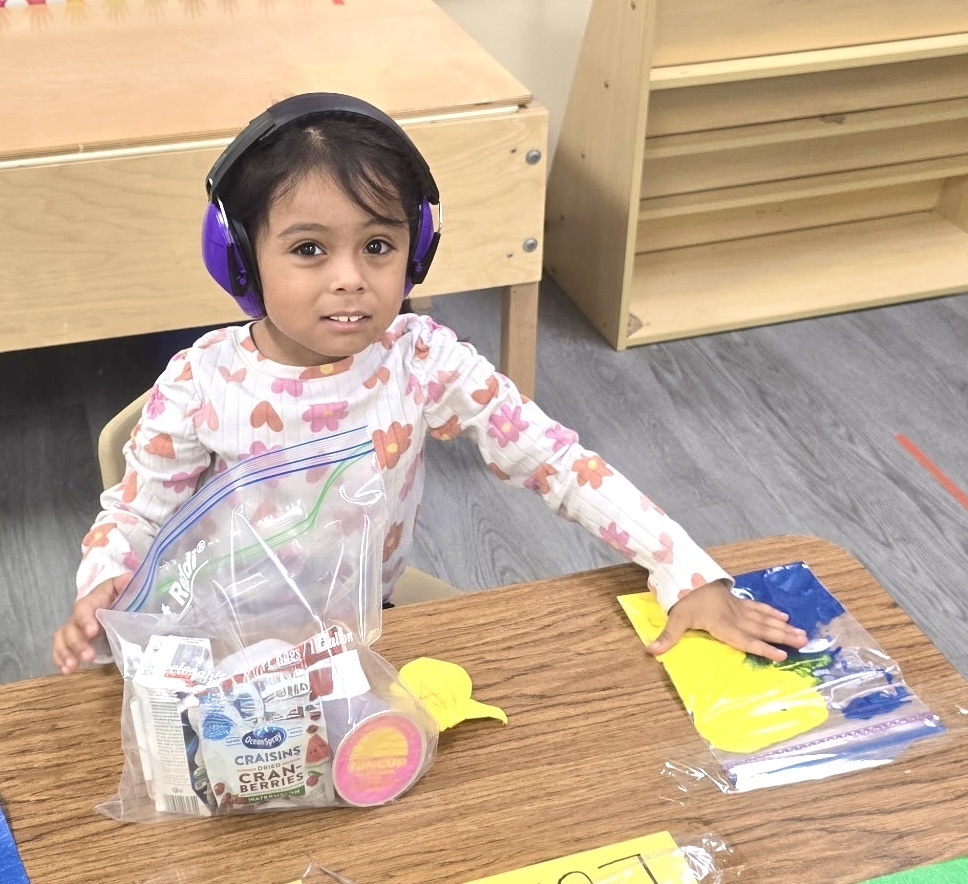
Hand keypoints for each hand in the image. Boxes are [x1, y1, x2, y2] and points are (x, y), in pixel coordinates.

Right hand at [52, 574, 130, 673]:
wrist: (118, 604)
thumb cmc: (122, 597)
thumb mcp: (126, 590)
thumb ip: (126, 586)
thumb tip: (128, 578)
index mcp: (94, 601)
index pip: (84, 608)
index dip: (85, 619)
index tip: (92, 632)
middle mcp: (80, 615)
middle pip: (71, 627)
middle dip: (77, 643)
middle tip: (89, 656)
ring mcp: (75, 628)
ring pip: (62, 638)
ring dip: (65, 653)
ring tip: (72, 667)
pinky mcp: (74, 641)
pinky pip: (61, 649)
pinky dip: (60, 659)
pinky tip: (66, 670)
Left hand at [645, 580, 807, 661]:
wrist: (686, 573)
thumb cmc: (683, 600)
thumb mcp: (675, 618)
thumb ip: (667, 637)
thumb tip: (651, 651)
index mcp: (722, 624)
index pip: (745, 639)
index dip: (763, 648)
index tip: (782, 656)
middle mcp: (734, 617)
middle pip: (762, 628)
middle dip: (783, 636)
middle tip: (805, 642)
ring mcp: (738, 607)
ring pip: (764, 618)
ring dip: (783, 626)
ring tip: (802, 633)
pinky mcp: (737, 600)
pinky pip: (757, 607)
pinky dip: (771, 611)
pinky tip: (784, 616)